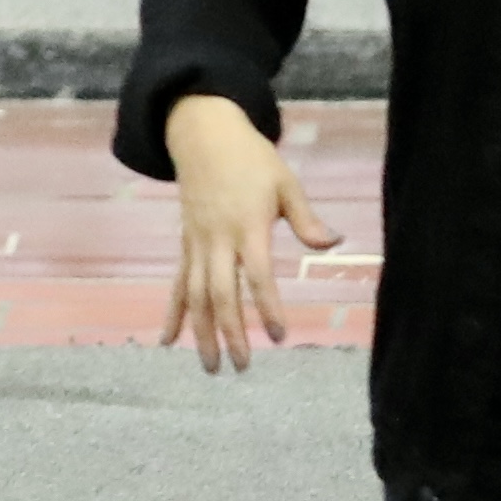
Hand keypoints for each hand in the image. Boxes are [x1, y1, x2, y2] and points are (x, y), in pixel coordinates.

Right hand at [163, 96, 322, 373]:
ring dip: (200, 332)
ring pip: (193, 294)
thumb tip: (332, 245)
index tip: (280, 336)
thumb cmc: (251, 158)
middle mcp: (216, 238)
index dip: (267, 306)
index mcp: (246, 224)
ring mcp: (196, 243)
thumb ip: (306, 218)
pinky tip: (167, 340)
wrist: (201, 134)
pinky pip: (178, 284)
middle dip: (230, 331)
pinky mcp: (186, 245)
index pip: (256, 274)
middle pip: (219, 292)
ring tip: (210, 366)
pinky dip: (173, 313)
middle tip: (242, 366)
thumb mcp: (285, 182)